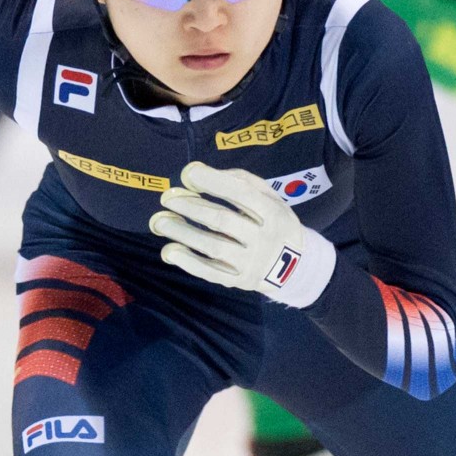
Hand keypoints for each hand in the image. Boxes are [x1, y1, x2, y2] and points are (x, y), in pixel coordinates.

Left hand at [149, 162, 335, 306]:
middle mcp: (264, 239)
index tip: (187, 173)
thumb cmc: (274, 222)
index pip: (242, 194)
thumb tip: (202, 174)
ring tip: (159, 222)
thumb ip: (242, 181)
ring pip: (213, 247)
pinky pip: (210, 272)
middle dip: (191, 207)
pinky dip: (188, 262)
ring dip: (183, 233)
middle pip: (223, 221)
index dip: (213, 181)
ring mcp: (252, 263)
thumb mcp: (271, 197)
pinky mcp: (239, 281)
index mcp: (274, 213)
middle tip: (166, 198)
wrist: (296, 267)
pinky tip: (169, 250)